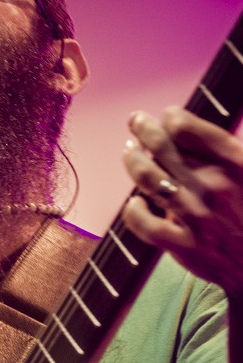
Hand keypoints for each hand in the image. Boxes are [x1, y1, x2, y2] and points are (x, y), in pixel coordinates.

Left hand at [122, 106, 242, 294]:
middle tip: (136, 121)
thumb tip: (187, 132)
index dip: (171, 117)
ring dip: (133, 160)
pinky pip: (144, 223)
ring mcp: (197, 216)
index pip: (187, 128)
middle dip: (143, 128)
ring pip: (147, 177)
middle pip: (162, 146)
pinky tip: (136, 203)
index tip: (166, 117)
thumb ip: (223, 155)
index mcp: (234, 163)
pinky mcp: (184, 245)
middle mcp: (213, 185)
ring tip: (129, 152)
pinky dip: (133, 210)